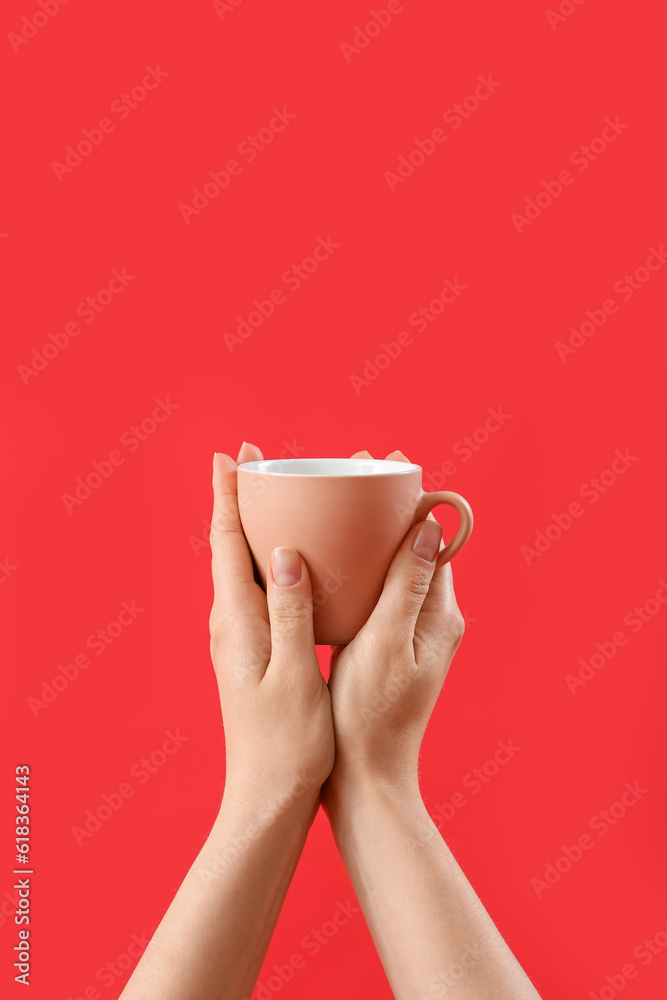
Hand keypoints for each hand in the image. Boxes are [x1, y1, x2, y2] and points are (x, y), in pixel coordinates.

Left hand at [209, 443, 334, 813]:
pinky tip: (297, 559)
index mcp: (236, 622)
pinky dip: (274, 560)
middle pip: (230, 545)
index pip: (225, 543)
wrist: (267, 796)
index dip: (228, 496)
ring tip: (281, 497)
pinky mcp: (255, 650)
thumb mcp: (293, 675)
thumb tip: (284, 552)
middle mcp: (230, 622)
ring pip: (245, 566)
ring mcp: (240, 637)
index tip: (235, 455)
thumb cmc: (286, 743)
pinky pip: (260, 589)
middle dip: (243, 500)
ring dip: (258, 527)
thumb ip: (290, 611)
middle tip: (263, 463)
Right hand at [323, 448, 464, 802]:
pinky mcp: (388, 647)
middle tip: (351, 471)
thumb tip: (431, 525)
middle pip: (414, 546)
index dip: (410, 496)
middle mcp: (432, 618)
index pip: (433, 537)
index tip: (383, 460)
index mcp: (438, 613)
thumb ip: (408, 584)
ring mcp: (410, 633)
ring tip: (338, 502)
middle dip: (387, 508)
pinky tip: (331, 558)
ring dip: (372, 535)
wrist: (366, 780)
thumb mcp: (387, 643)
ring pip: (394, 567)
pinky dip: (360, 566)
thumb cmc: (371, 716)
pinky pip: (379, 591)